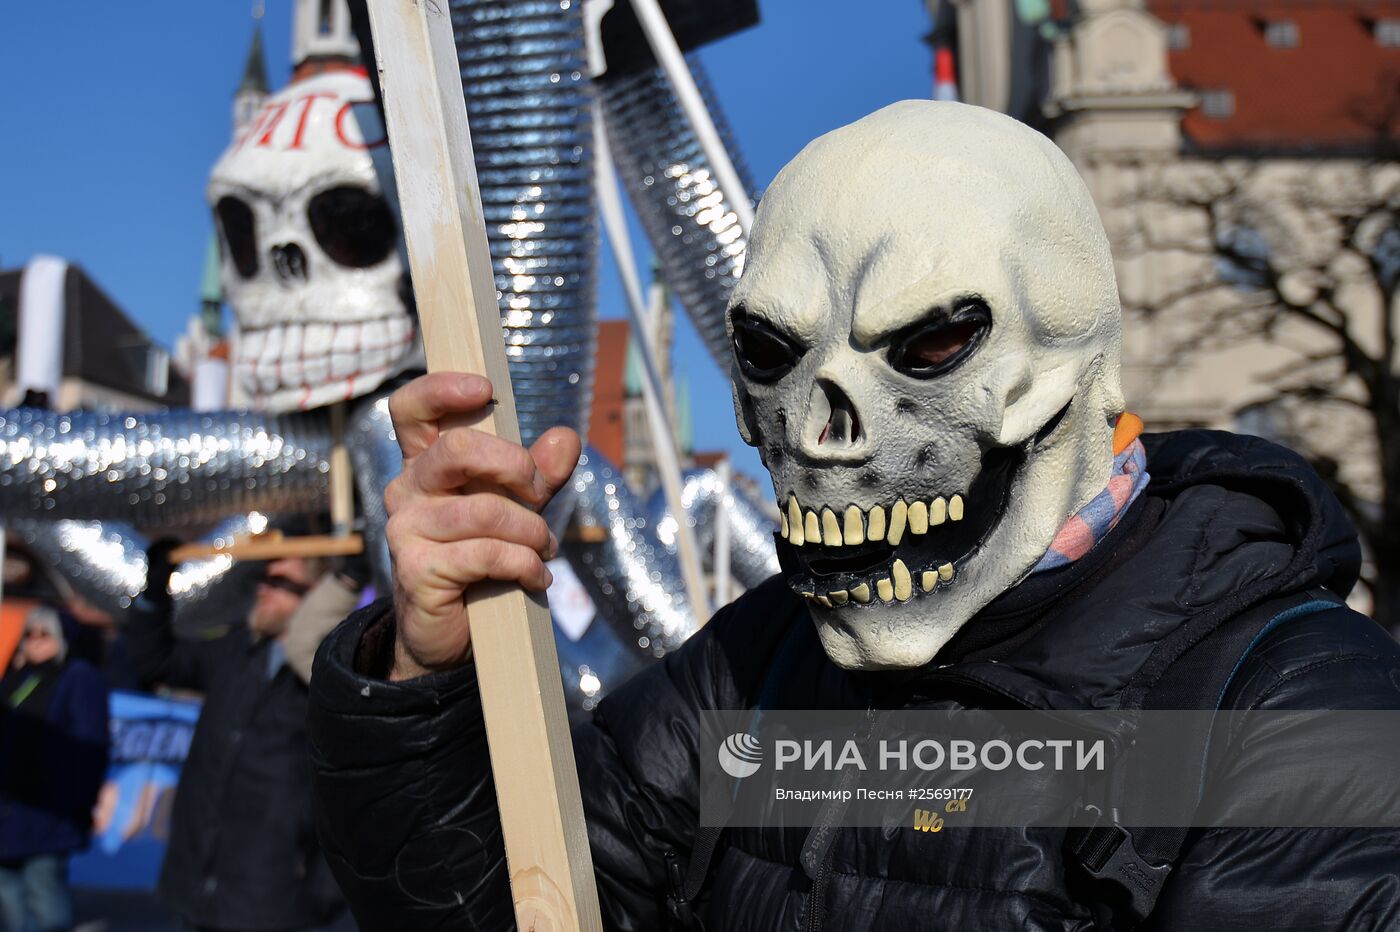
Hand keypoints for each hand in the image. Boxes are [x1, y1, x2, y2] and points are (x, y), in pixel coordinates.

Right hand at [383, 373, 580, 680]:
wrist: (453, 631)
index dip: (441, 389)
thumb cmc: (483, 557)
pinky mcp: (417, 569)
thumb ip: (539, 473)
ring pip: (485, 510)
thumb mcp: (517, 508)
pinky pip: (486, 553)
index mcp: (424, 463)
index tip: (486, 389)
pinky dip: (525, 565)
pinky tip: (535, 577)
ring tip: (544, 550)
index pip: (411, 408)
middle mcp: (406, 489)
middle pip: (455, 450)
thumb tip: (566, 438)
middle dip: (515, 466)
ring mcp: (405, 529)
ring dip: (531, 532)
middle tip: (540, 493)